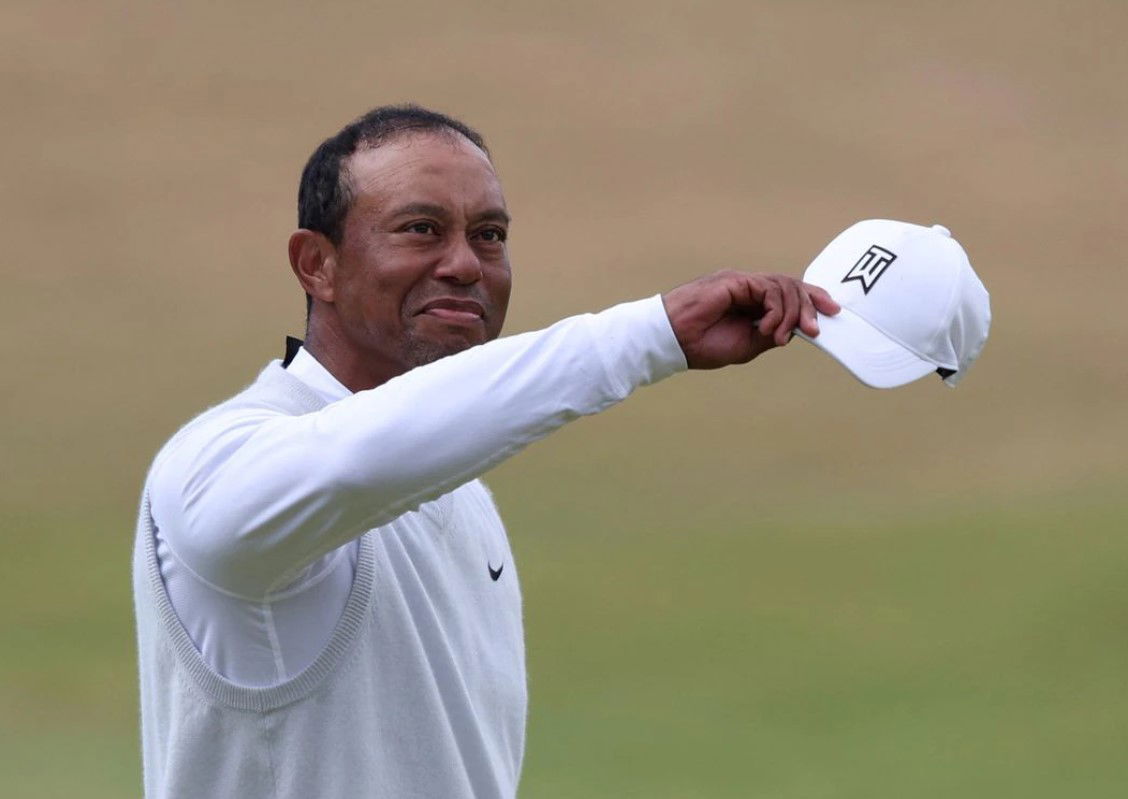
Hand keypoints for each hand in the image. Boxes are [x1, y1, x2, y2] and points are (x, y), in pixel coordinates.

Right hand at [662, 271, 839, 368]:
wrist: (673, 342)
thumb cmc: (702, 345)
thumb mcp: (748, 345)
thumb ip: (771, 334)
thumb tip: (797, 330)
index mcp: (751, 302)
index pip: (789, 293)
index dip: (812, 299)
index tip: (832, 311)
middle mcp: (748, 288)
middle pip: (792, 286)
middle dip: (809, 307)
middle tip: (814, 330)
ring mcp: (741, 282)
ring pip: (783, 286)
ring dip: (791, 313)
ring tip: (780, 336)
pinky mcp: (734, 281)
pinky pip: (768, 289)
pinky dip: (775, 310)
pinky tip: (767, 328)